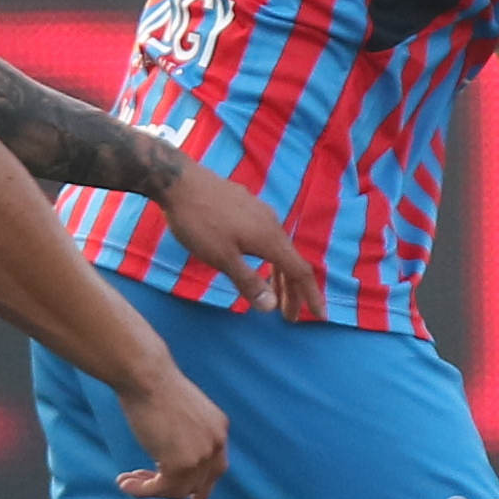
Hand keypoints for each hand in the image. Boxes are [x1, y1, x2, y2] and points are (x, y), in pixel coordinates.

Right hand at [112, 365, 231, 498]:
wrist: (146, 376)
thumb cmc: (154, 385)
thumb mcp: (181, 411)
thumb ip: (186, 433)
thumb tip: (172, 455)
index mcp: (219, 428)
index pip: (216, 467)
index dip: (203, 485)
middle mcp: (216, 444)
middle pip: (198, 483)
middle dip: (171, 488)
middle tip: (143, 484)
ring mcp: (201, 456)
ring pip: (178, 490)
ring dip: (151, 490)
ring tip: (128, 480)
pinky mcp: (180, 465)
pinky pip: (160, 489)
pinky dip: (141, 491)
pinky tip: (124, 483)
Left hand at [159, 160, 323, 322]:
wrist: (178, 181)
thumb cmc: (199, 222)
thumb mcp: (222, 258)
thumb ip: (248, 282)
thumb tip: (271, 307)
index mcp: (270, 239)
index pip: (300, 272)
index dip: (311, 296)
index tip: (320, 316)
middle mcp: (272, 224)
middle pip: (291, 262)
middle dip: (292, 292)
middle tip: (288, 317)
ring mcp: (260, 213)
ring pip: (278, 249)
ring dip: (279, 275)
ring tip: (273, 294)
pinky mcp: (247, 206)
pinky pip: (267, 238)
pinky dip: (268, 258)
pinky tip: (256, 262)